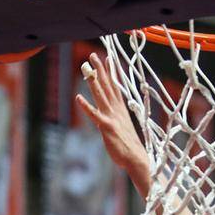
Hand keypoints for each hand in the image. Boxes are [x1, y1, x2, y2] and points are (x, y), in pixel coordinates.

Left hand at [76, 53, 148, 174]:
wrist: (136, 158)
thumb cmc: (129, 145)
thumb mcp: (123, 126)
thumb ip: (118, 117)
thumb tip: (116, 112)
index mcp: (120, 108)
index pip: (115, 86)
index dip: (111, 71)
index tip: (108, 57)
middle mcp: (116, 109)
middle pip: (107, 85)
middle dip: (100, 69)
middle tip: (93, 55)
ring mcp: (111, 117)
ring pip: (100, 95)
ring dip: (92, 80)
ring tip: (86, 67)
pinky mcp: (106, 127)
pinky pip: (94, 115)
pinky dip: (86, 106)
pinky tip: (78, 97)